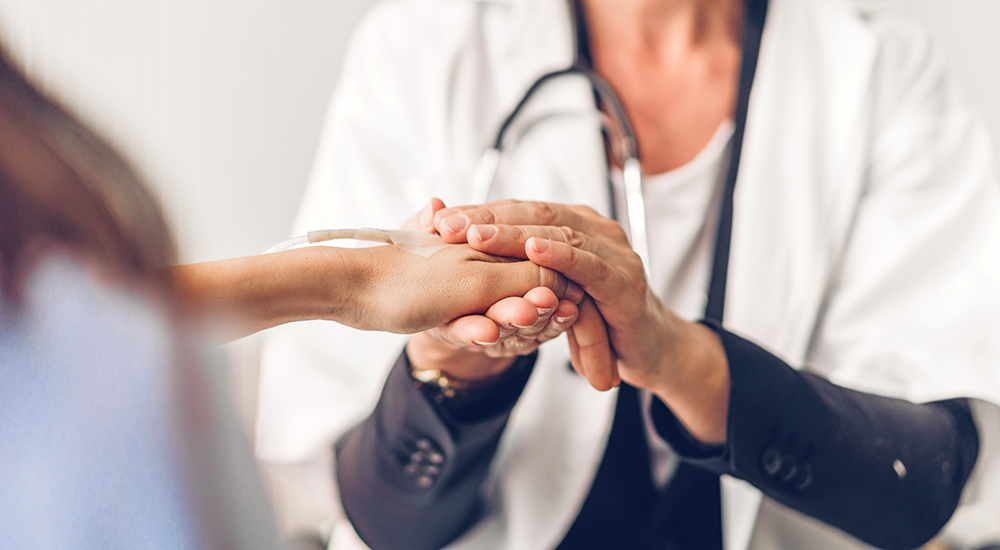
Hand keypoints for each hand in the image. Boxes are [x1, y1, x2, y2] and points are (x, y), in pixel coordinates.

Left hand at [433, 200, 729, 442]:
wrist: (644, 351)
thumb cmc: (593, 316)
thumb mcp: (548, 289)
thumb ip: (516, 268)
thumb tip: (464, 246)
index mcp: (573, 224)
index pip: (520, 209)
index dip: (480, 212)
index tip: (440, 218)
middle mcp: (595, 230)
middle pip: (534, 214)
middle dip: (488, 219)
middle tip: (448, 224)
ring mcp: (613, 253)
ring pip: (557, 234)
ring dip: (515, 235)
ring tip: (477, 236)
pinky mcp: (625, 283)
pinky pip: (588, 265)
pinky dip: (560, 256)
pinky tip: (533, 251)